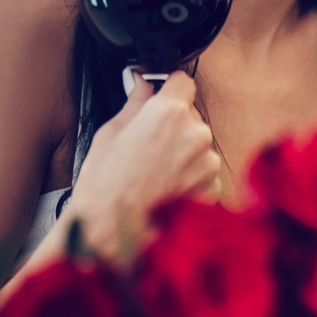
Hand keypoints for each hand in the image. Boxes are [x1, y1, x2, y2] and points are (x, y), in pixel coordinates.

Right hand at [64, 69, 221, 261]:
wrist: (110, 234)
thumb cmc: (103, 187)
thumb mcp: (110, 135)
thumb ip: (135, 104)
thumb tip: (142, 83)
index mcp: (168, 113)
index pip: (183, 81)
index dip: (172, 88)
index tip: (164, 96)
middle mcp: (195, 133)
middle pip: (191, 116)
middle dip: (174, 126)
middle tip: (148, 147)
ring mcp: (207, 161)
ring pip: (198, 146)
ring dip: (183, 154)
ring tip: (154, 174)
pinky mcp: (213, 186)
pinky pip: (204, 173)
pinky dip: (190, 178)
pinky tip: (165, 189)